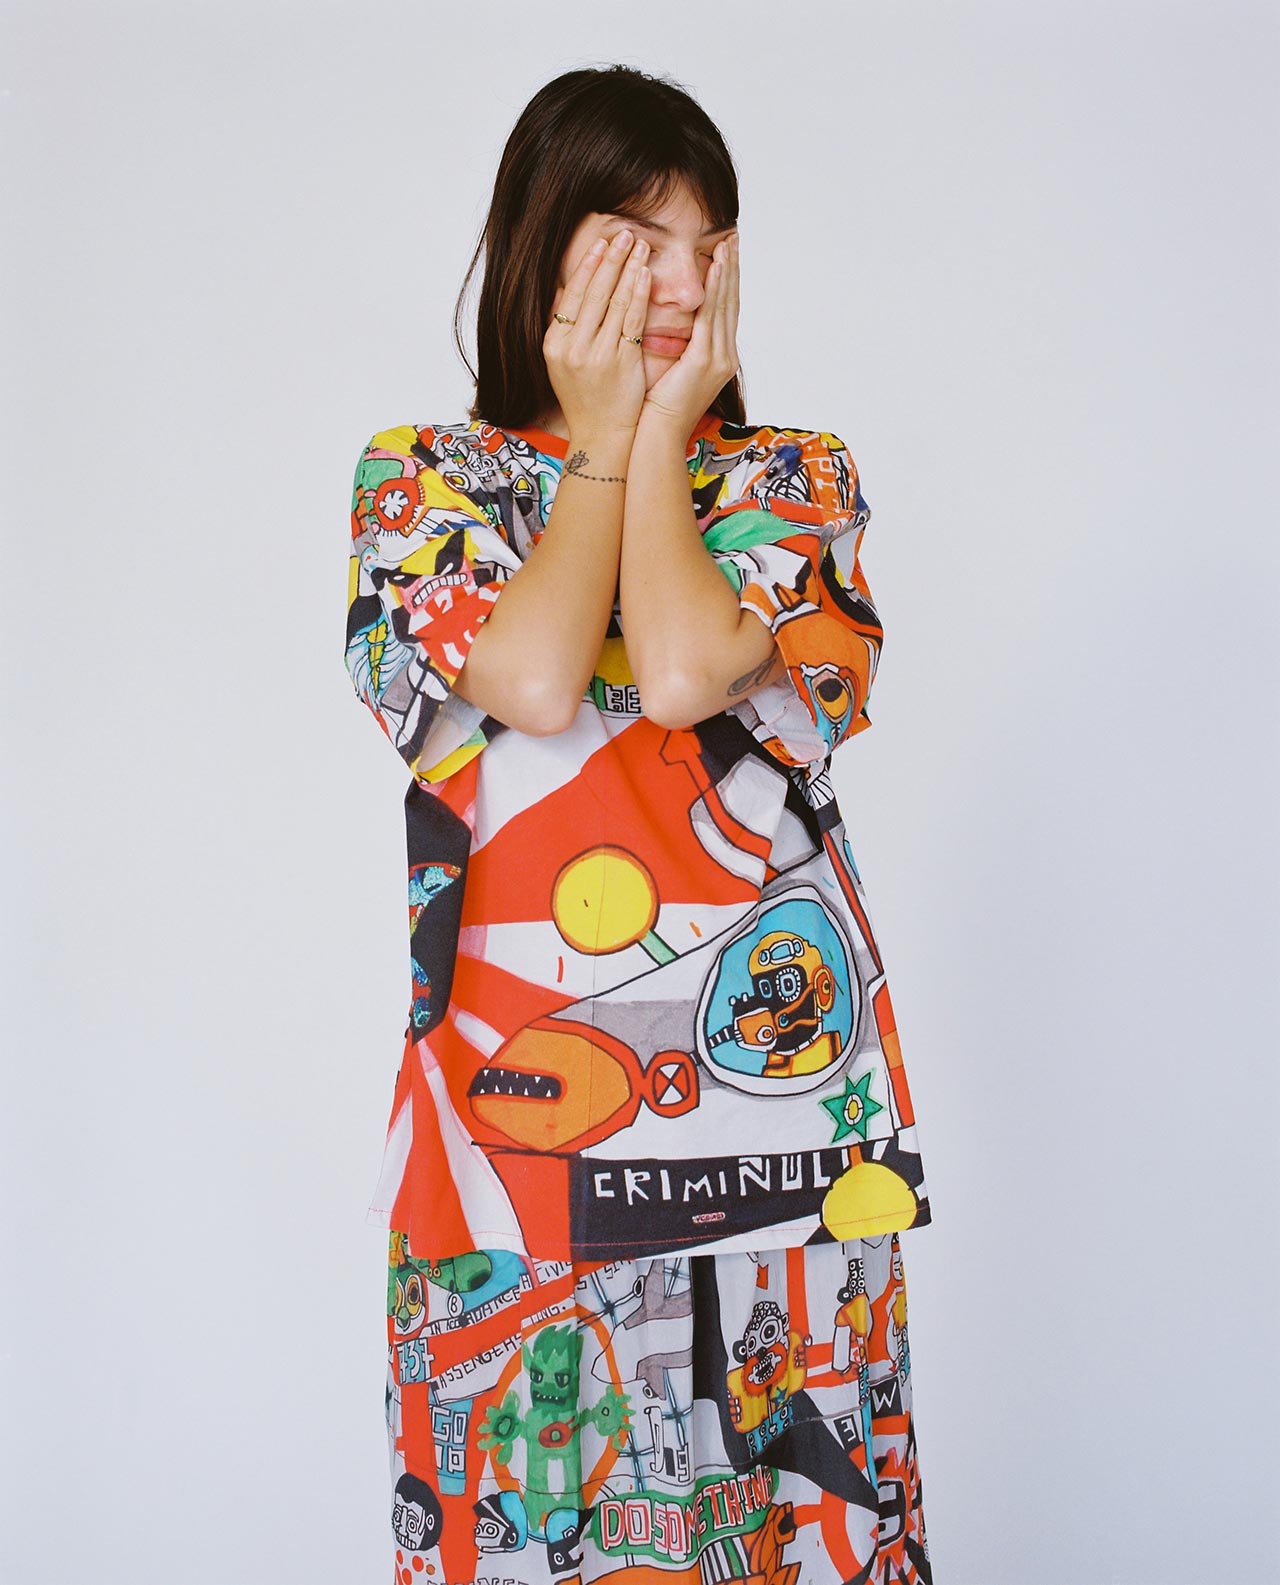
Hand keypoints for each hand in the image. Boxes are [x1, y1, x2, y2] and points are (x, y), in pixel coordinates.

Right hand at [543, 226, 650, 439]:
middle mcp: (571, 347)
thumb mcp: (564, 363)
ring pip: (613, 302)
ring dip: (628, 269)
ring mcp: (596, 355)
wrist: (601, 435)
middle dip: (610, 259)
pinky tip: (646, 274)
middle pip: (592, 292)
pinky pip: (630, 321)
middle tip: (624, 233)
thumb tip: (569, 291)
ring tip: (640, 245)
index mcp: (554, 344)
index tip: (601, 244)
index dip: (587, 266)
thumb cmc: (587, 398)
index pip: (570, 294)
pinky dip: (638, 295)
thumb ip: (567, 329)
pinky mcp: (620, 363)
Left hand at [639, 232, 739, 436]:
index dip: (726, 282)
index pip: (724, 312)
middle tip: (733, 238)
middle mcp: (724, 356)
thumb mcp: (671, 371)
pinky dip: (714, 290)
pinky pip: (710, 317)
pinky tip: (712, 268)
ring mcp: (719, 359)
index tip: (725, 254)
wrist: (658, 436)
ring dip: (726, 272)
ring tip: (727, 244)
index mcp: (717, 359)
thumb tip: (670, 325)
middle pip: (731, 303)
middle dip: (732, 270)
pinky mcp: (705, 361)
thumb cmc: (656, 409)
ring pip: (725, 305)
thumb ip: (677, 347)